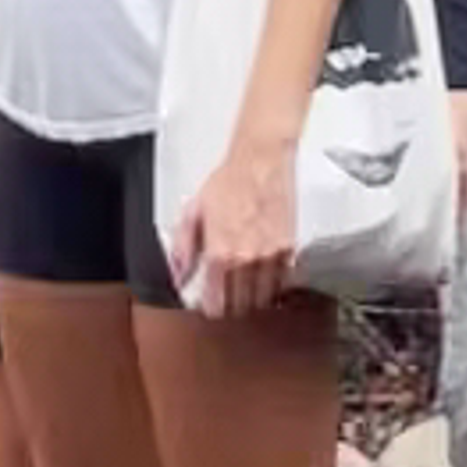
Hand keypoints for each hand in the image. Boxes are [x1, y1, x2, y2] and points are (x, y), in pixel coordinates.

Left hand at [169, 115, 297, 319]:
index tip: (211, 304)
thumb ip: (183, 249)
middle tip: (228, 296)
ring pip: (262, 299)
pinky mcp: (288, 247)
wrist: (261, 158)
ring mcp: (270, 255)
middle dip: (231, 305)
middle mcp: (246, 259)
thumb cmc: (230, 180)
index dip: (212, 308)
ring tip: (246, 289)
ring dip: (253, 299)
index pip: (216, 303)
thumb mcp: (195, 211)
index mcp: (220, 253)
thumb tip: (178, 277)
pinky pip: (282, 282)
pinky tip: (266, 277)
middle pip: (240, 306)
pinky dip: (274, 286)